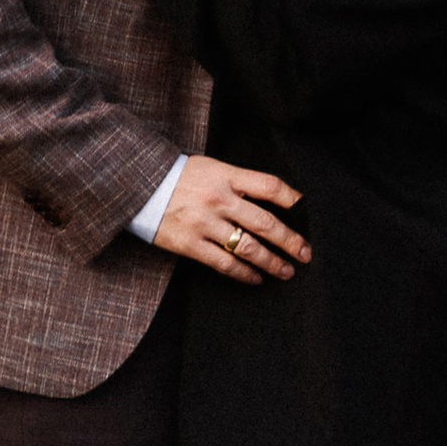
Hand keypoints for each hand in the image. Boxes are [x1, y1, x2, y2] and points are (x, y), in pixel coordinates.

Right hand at [153, 156, 310, 283]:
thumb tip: (272, 201)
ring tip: (286, 271)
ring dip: (272, 262)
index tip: (307, 211)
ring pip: (248, 247)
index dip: (293, 199)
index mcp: (226, 176)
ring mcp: (204, 223)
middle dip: (290, 241)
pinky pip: (224, 263)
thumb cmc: (180, 176)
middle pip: (265, 223)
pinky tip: (256, 278)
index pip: (269, 186)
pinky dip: (244, 273)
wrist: (139, 185)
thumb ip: (239, 182)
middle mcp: (219, 199)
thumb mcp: (212, 167)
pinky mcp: (190, 244)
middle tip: (306, 253)